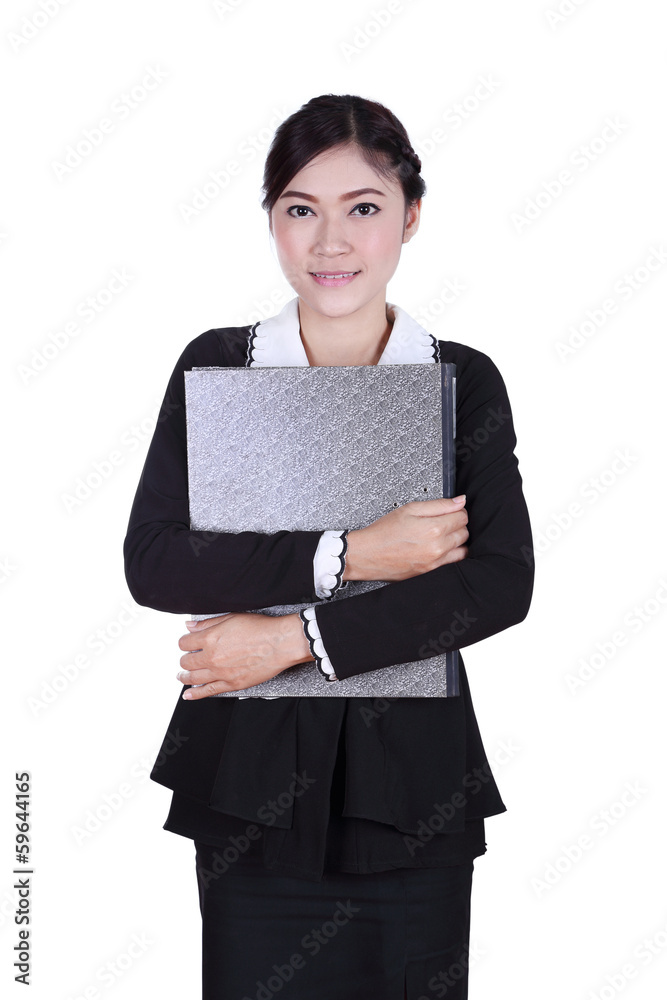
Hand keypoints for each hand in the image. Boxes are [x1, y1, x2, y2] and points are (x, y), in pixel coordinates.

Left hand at [176, 612, 312, 699]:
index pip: (185, 643)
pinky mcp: (232, 684)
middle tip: (188, 658)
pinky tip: (189, 694)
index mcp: (211, 638)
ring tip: (183, 675)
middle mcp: (212, 657)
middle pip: (186, 661)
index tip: (187, 644)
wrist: (280, 643)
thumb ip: (208, 623)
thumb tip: (190, 626)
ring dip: (185, 676)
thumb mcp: (231, 618)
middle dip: (185, 659)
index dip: (185, 643)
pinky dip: (195, 694)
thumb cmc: (261, 629)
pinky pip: (208, 691)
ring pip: (193, 677)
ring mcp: (221, 673)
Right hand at [344, 495, 468, 582]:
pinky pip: (454, 563)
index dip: (457, 510)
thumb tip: (460, 501)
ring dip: (457, 541)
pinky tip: (440, 548)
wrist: (367, 555)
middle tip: (442, 521)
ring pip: (463, 549)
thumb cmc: (383, 532)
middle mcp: (437, 547)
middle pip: (465, 532)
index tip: (450, 511)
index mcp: (433, 528)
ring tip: (442, 536)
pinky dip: (452, 554)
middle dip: (457, 524)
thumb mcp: (409, 509)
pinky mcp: (431, 572)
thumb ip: (439, 504)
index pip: (462, 516)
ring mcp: (435, 562)